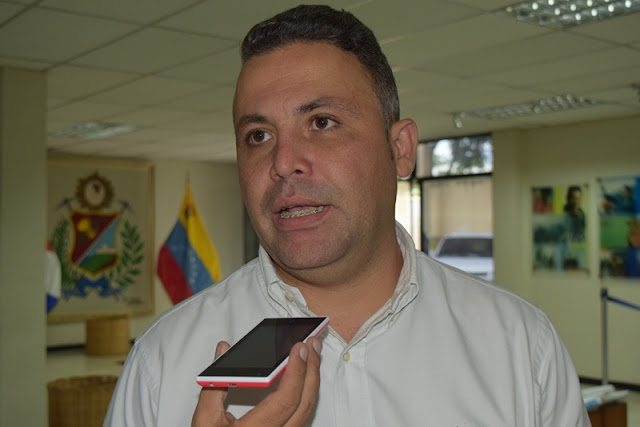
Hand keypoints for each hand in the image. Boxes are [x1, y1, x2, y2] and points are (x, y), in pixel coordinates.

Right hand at [192, 337, 322, 425]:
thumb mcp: (205, 419)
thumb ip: (215, 383)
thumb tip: (224, 351)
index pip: (286, 400)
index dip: (296, 372)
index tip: (298, 349)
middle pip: (305, 402)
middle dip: (311, 369)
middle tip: (312, 344)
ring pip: (308, 409)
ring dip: (312, 379)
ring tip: (312, 354)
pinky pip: (303, 414)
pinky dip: (307, 391)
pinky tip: (306, 375)